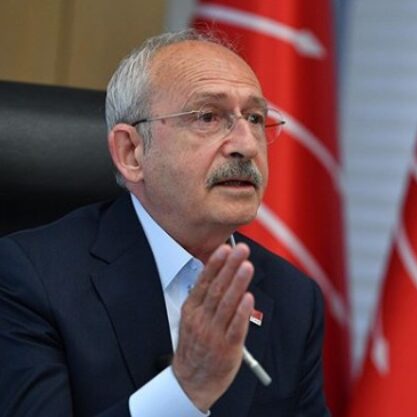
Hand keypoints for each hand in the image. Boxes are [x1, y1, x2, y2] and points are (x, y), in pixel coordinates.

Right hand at [172, 243, 254, 411]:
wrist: (192, 381)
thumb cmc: (195, 345)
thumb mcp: (192, 319)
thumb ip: (204, 298)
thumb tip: (220, 273)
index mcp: (192, 309)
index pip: (204, 282)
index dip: (215, 264)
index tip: (225, 249)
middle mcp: (201, 319)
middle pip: (217, 288)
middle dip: (230, 267)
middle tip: (241, 250)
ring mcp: (213, 334)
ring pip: (227, 304)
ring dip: (238, 283)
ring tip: (246, 266)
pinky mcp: (227, 348)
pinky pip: (236, 327)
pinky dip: (242, 312)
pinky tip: (248, 297)